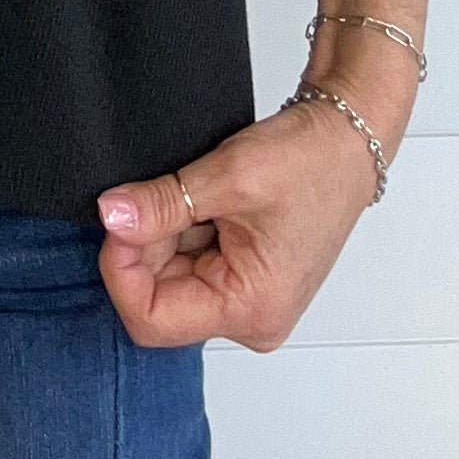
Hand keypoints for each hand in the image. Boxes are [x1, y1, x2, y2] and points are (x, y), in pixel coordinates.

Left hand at [92, 90, 384, 349]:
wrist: (347, 139)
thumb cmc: (311, 161)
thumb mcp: (227, 176)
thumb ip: (162, 204)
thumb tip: (111, 216)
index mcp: (251, 309)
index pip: (151, 318)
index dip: (122, 268)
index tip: (118, 219)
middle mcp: (251, 319)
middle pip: (159, 298)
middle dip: (145, 244)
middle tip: (158, 192)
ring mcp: (248, 301)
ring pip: (171, 279)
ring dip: (166, 234)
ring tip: (197, 192)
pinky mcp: (245, 280)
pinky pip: (191, 265)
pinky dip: (183, 231)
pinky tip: (205, 201)